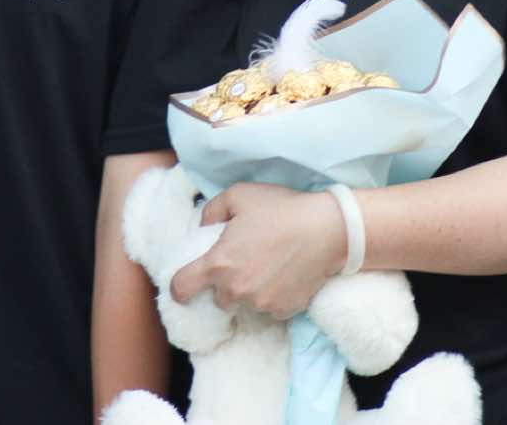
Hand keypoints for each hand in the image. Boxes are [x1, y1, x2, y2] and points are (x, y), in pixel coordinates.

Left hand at [168, 182, 347, 319]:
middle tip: (240, 265)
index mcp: (218, 264)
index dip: (178, 288)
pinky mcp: (285, 310)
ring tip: (265, 268)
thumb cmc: (280, 210)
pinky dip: (271, 297)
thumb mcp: (236, 196)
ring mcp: (262, 303)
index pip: (182, 287)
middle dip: (224, 286)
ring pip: (245, 304)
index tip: (182, 288)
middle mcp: (236, 289)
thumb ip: (211, 211)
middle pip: (218, 299)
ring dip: (249, 292)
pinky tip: (282, 276)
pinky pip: (269, 309)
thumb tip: (204, 226)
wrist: (328, 231)